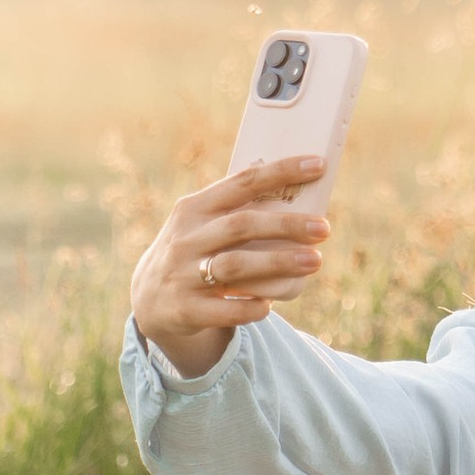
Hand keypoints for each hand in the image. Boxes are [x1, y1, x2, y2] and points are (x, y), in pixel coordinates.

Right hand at [129, 156, 328, 376]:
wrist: (150, 299)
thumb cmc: (194, 250)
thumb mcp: (202, 223)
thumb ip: (237, 208)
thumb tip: (296, 186)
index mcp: (195, 208)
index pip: (242, 182)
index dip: (281, 171)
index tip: (318, 166)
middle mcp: (186, 238)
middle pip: (242, 225)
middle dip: (286, 225)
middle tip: (324, 228)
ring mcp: (182, 274)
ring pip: (235, 266)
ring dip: (278, 262)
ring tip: (315, 261)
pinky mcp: (185, 309)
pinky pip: (224, 309)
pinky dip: (249, 306)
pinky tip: (269, 305)